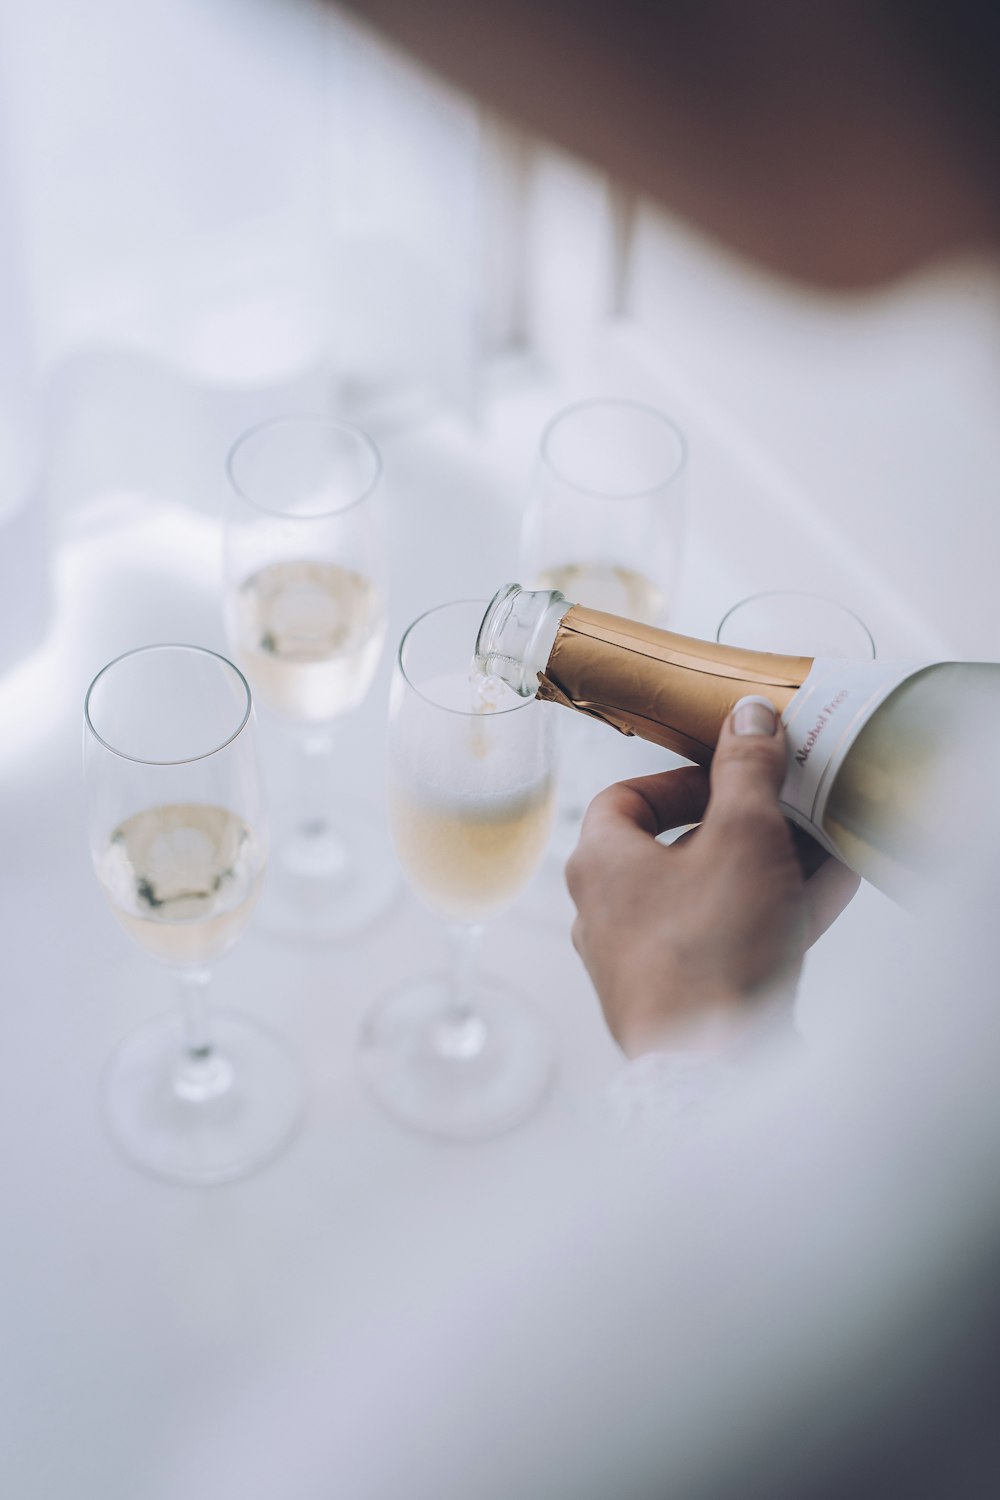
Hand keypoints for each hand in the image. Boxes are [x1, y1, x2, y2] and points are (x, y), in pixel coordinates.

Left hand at [565, 696, 858, 1058]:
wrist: (715, 1071)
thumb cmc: (710, 949)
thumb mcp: (742, 835)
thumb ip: (747, 769)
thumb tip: (748, 716)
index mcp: (600, 864)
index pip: (624, 799)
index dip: (680, 779)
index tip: (730, 773)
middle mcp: (608, 914)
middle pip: (677, 850)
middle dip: (744, 826)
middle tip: (789, 808)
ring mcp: (644, 964)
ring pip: (712, 898)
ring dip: (768, 869)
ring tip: (824, 845)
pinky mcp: (683, 1003)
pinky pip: (729, 944)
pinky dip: (773, 915)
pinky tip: (830, 893)